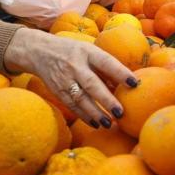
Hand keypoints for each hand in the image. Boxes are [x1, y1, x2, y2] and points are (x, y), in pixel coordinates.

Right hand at [3, 28, 135, 126]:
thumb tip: (127, 83)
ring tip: (109, 124)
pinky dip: (84, 116)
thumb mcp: (89, 50)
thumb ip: (105, 66)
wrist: (40, 51)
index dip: (120, 72)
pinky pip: (72, 106)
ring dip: (96, 113)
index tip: (134, 83)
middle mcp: (75, 65)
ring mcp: (64, 79)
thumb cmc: (74, 51)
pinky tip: (96, 124)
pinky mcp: (57, 91)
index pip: (106, 62)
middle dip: (107, 100)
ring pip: (81, 99)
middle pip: (92, 84)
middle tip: (121, 113)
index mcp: (87, 51)